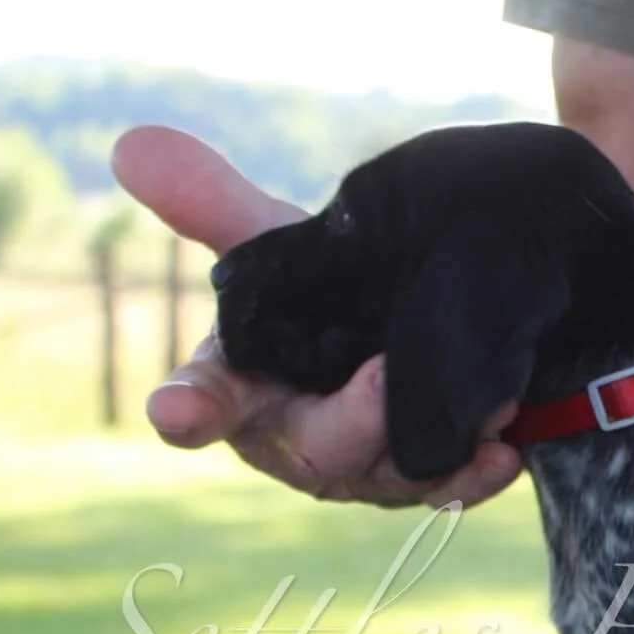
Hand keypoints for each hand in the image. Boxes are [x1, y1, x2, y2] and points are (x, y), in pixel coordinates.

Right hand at [110, 126, 522, 508]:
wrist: (411, 313)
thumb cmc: (323, 291)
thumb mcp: (275, 241)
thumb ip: (212, 202)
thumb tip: (130, 144)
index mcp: (239, 386)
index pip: (202, 400)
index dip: (189, 408)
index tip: (177, 412)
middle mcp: (295, 439)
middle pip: (311, 450)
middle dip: (350, 420)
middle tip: (382, 378)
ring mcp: (362, 468)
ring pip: (386, 477)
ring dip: (428, 445)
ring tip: (475, 405)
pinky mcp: (423, 478)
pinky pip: (446, 489)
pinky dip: (472, 475)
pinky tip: (502, 456)